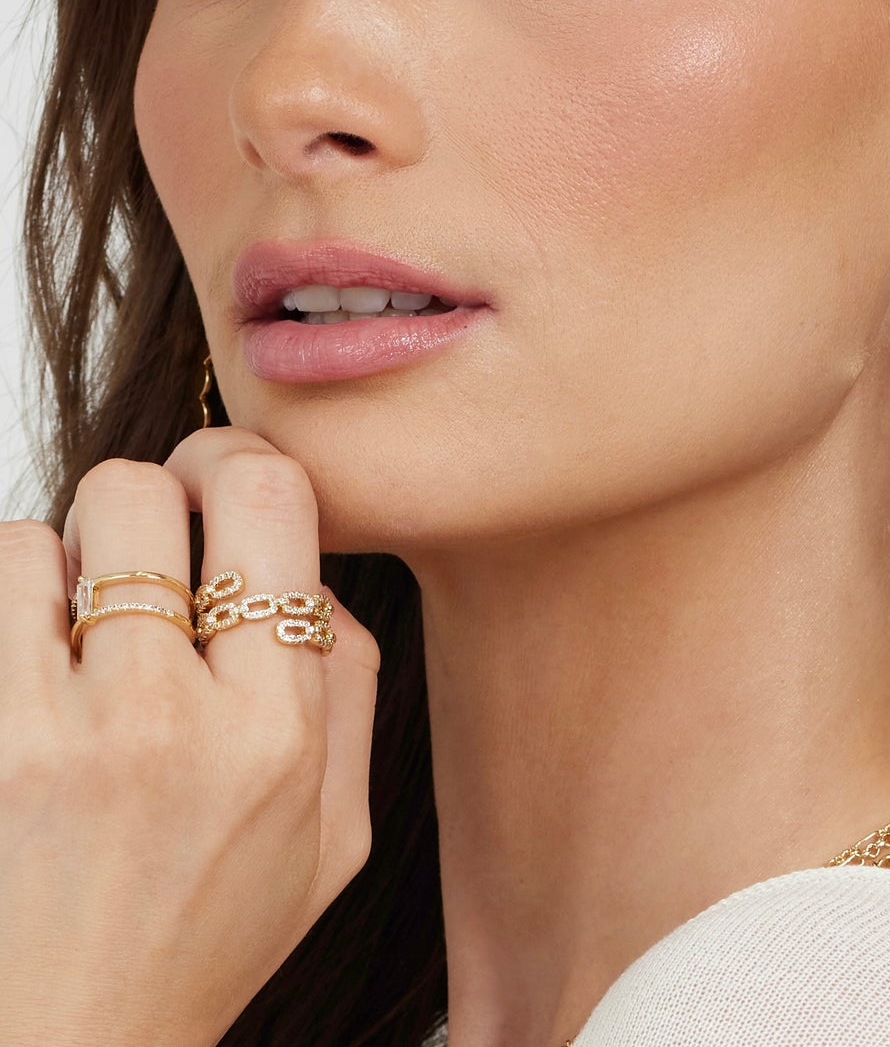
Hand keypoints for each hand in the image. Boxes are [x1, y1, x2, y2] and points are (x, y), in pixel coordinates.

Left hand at [0, 427, 380, 1046]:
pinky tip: (36, 657)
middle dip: (148, 495)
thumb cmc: (199, 938)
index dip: (236, 461)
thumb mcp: (334, 834)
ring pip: (49, 534)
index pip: (271, 501)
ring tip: (80, 625)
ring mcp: (65, 739)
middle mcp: (175, 726)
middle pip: (148, 491)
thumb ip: (347, 685)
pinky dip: (17, 593)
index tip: (217, 481)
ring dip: (68, 562)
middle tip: (145, 535)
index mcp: (280, 735)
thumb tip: (306, 567)